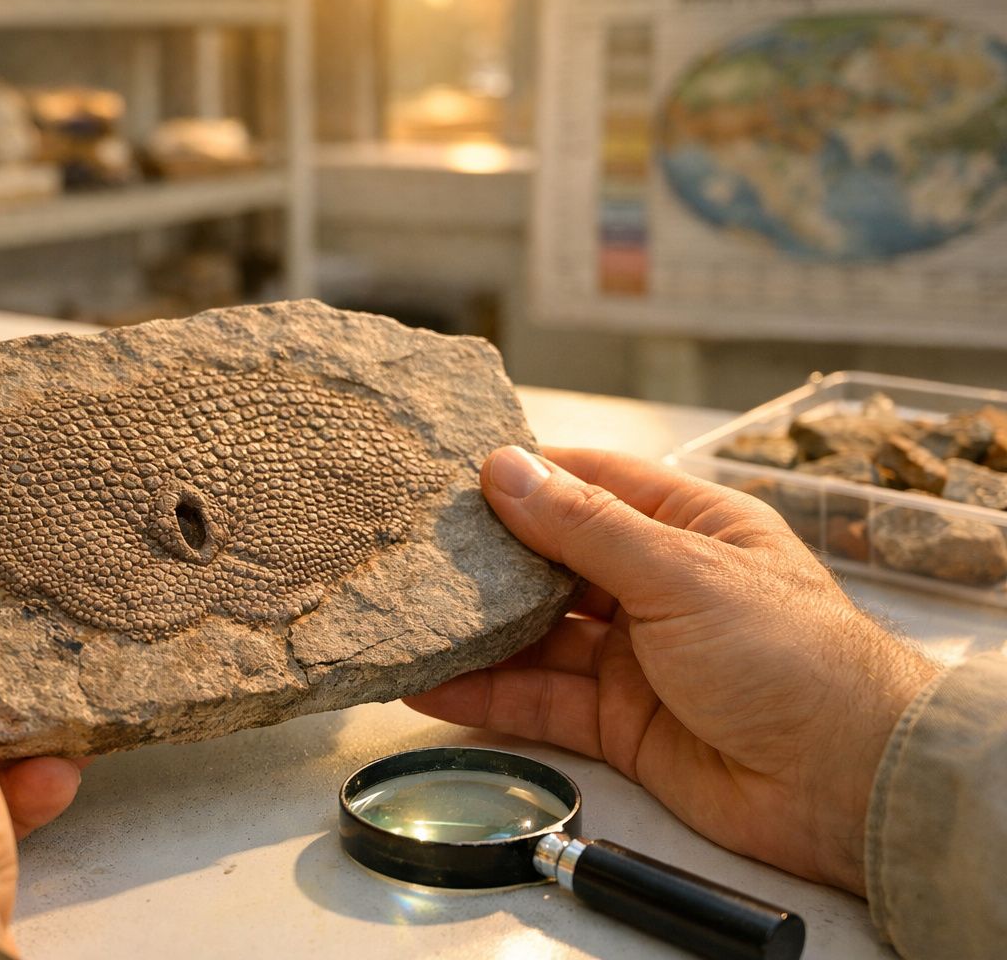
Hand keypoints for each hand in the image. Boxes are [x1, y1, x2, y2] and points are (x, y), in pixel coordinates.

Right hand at [405, 446, 939, 895]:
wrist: (845, 785)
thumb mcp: (682, 573)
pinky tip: (430, 685)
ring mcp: (637, 657)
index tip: (452, 474)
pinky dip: (487, 695)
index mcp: (691, 527)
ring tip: (408, 617)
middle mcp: (659, 587)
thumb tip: (506, 468)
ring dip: (479, 631)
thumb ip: (585, 528)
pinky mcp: (619, 723)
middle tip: (413, 548)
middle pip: (556, 563)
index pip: (594, 485)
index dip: (527, 478)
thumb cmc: (790, 656)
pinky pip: (541, 701)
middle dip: (490, 559)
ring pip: (540, 636)